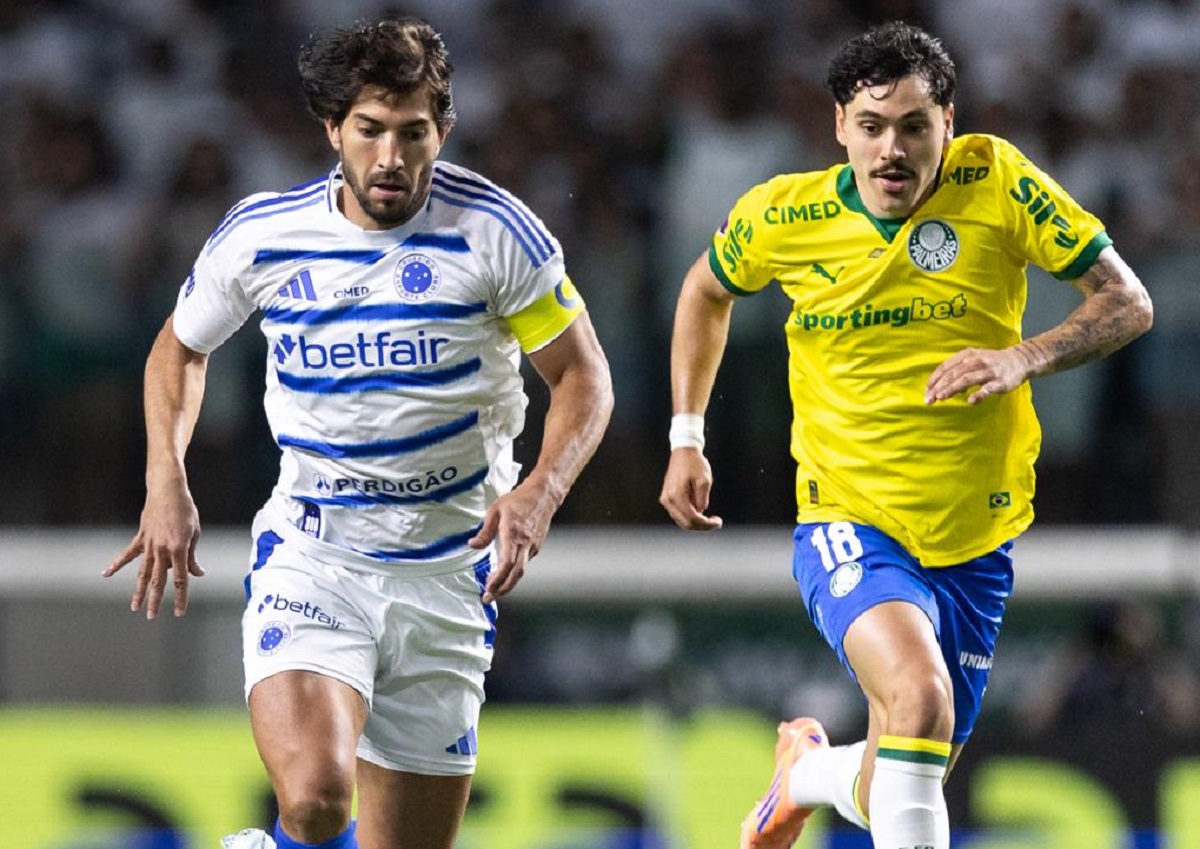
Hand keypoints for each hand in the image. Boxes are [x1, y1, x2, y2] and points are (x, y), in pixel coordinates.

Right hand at [102, 482, 204, 618]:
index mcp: (179, 549)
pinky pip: (127, 554)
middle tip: (152, 617)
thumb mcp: (195, 533)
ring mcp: (149, 544)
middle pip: (158, 580)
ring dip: (138, 591)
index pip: (181, 579)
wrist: (168, 490)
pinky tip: (105, 574)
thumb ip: (192, 556)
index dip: (181, 597)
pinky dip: (116, 564)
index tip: (179, 612)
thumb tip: (197, 573)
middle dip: (156, 600)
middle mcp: (162, 549)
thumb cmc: (185, 510)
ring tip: (135, 607)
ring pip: (142, 572)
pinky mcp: (140, 537)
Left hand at [468, 479, 557, 602]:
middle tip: (488, 598)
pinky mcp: (536, 546)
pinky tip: (504, 574)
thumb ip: (484, 531)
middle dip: (502, 589)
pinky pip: (524, 564)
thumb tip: (472, 545)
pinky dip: (513, 573)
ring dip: (507, 583)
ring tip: (493, 589)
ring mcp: (532, 546)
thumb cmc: (518, 500)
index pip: (508, 563)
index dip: (498, 579)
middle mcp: (525, 544)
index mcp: (513, 534)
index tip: (488, 588)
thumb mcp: (495, 510)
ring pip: (521, 571)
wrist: (544, 495)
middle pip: (516, 574)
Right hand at [659, 448, 723, 530]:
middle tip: (716, 522)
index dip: (707, 524)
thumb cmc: (695, 464)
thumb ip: (702, 500)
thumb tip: (700, 512)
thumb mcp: (704, 481)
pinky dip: (689, 516)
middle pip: (686, 523)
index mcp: (677, 496)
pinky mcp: (666, 497)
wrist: (683, 452)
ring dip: (696, 522)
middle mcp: (668, 500)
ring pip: (681, 520)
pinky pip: (678, 514)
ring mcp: (665, 499)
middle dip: (702, 526)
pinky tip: (699, 511)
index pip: (692, 519)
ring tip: (709, 517)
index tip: (719, 522)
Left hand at [925, 345, 1036, 405]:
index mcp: (967, 355)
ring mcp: (989, 371)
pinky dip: (979, 394)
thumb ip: (957, 371)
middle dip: (939, 386)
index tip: (926, 391)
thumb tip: (942, 387)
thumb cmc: (991, 363)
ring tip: (941, 397)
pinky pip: (988, 388)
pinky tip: (970, 401)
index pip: (946, 366)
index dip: (934, 379)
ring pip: (967, 379)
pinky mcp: (1000, 381)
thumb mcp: (972, 360)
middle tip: (928, 399)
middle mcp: (977, 360)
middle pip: (954, 373)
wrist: (1019, 360)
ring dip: (952, 388)